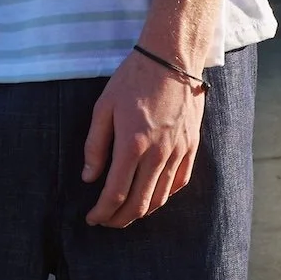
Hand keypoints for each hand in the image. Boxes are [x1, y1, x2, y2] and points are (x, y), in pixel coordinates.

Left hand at [82, 52, 204, 226]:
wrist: (172, 58)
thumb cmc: (133, 79)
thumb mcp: (103, 108)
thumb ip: (95, 146)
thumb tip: (89, 177)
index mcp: (132, 144)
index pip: (116, 193)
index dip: (102, 212)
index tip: (92, 218)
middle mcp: (158, 153)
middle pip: (140, 203)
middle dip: (120, 219)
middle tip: (106, 221)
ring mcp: (178, 151)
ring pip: (161, 197)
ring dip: (142, 212)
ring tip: (126, 213)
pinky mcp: (191, 146)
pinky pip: (180, 182)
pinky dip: (165, 195)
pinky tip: (153, 196)